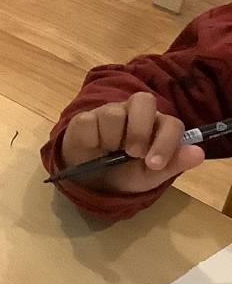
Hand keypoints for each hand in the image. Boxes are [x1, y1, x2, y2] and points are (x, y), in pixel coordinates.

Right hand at [58, 92, 203, 193]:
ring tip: (109, 153)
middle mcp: (134, 113)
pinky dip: (92, 139)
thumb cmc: (126, 175)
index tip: (154, 164)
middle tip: (133, 153)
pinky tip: (92, 149)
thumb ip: (174, 163)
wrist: (93, 184)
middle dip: (140, 130)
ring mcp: (109, 112)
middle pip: (143, 100)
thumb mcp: (151, 175)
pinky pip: (89, 121)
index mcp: (156, 125)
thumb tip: (198, 153)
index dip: (165, 141)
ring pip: (113, 113)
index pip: (170, 122)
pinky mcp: (85, 118)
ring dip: (112, 138)